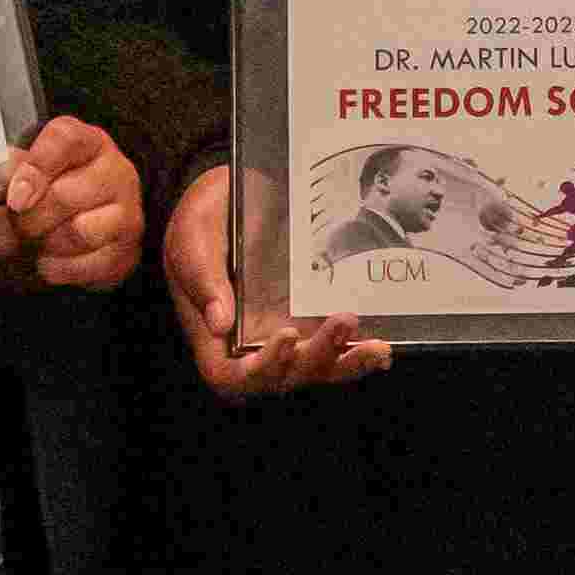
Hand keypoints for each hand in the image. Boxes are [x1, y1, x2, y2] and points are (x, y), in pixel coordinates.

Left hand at [0, 117, 142, 295]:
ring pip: (80, 232)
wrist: (70, 233)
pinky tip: (52, 259)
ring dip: (48, 243)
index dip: (36, 168)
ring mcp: (128, 211)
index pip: (65, 140)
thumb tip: (6, 173)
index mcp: (87, 142)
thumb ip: (10, 167)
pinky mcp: (128, 250)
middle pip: (66, 195)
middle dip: (31, 218)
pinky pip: (89, 264)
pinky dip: (61, 268)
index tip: (15, 198)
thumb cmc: (41, 197)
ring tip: (39, 241)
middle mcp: (116, 171)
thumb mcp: (23, 172)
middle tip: (18, 225)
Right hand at [166, 166, 384, 400]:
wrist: (234, 196)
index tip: (286, 334)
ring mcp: (282, 335)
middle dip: (316, 358)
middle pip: (283, 377)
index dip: (260, 369)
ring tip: (377, 347)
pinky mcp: (309, 322)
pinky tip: (382, 348)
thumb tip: (220, 324)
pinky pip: (333, 352)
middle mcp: (249, 344)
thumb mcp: (193, 238)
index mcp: (213, 333)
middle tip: (344, 319)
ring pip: (314, 370)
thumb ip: (203, 277)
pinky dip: (356, 355)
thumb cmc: (204, 220)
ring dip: (346, 364)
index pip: (230, 375)